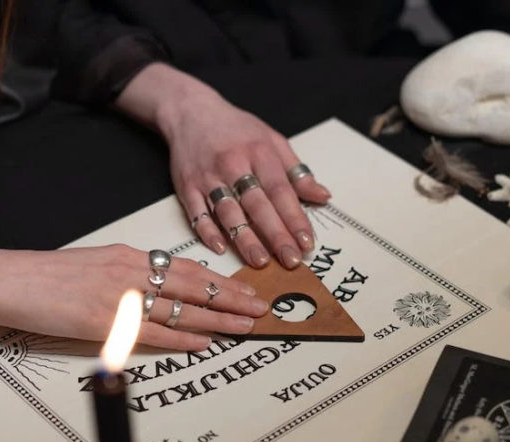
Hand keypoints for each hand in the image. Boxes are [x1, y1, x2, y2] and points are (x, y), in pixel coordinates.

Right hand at [0, 245, 268, 351]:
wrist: (4, 280)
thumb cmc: (46, 277)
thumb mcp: (96, 265)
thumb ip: (129, 276)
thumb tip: (159, 292)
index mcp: (129, 255)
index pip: (187, 268)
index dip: (221, 280)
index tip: (246, 288)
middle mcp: (129, 271)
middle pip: (194, 284)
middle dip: (233, 297)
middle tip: (261, 307)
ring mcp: (118, 296)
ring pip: (181, 307)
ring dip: (218, 318)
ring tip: (246, 326)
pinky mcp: (103, 320)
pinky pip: (152, 330)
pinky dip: (181, 336)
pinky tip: (204, 341)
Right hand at [115, 63, 331, 269]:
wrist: (190, 111)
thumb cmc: (236, 129)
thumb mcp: (272, 140)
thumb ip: (297, 171)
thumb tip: (323, 196)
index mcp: (259, 152)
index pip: (281, 190)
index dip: (294, 218)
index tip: (307, 242)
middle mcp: (233, 164)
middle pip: (257, 204)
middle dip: (275, 234)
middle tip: (290, 260)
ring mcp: (207, 177)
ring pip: (228, 212)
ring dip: (244, 238)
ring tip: (260, 261)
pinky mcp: (186, 186)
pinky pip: (197, 213)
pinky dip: (207, 231)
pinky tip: (221, 248)